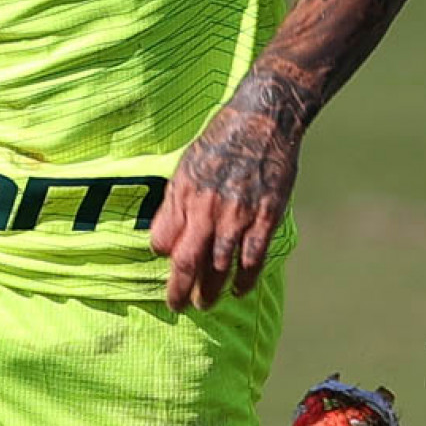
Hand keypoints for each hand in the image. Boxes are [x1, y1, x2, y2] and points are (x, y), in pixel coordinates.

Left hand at [149, 72, 304, 311]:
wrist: (263, 119)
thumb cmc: (220, 141)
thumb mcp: (185, 167)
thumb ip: (173, 206)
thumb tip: (160, 244)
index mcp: (185, 195)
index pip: (166, 244)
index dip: (165, 267)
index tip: (167, 279)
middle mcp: (209, 208)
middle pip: (189, 261)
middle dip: (181, 290)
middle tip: (178, 306)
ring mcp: (239, 213)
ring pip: (221, 265)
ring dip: (212, 289)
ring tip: (207, 303)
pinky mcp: (266, 215)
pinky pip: (253, 256)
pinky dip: (246, 278)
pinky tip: (240, 290)